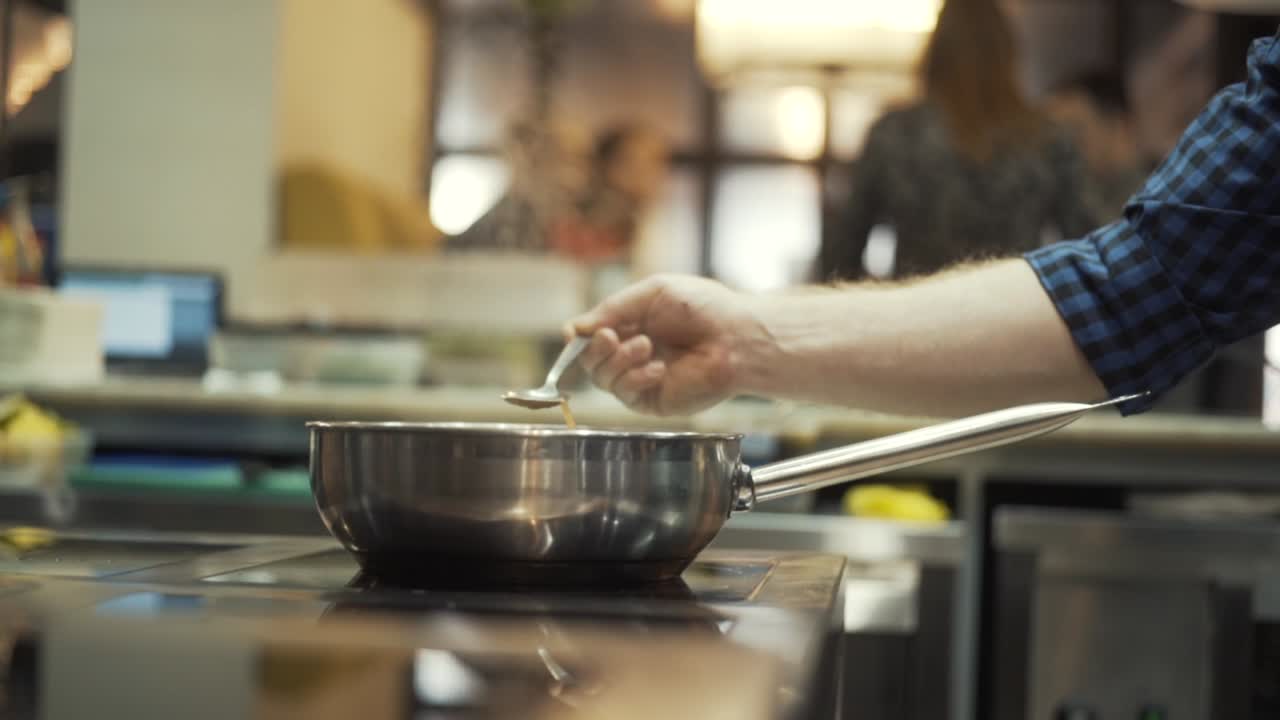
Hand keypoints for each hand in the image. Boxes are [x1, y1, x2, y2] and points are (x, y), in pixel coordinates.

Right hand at [566, 275, 765, 415]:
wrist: (737, 337)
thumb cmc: (704, 308)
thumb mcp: (653, 293)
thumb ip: (612, 309)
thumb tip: (574, 328)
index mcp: (634, 325)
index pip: (593, 335)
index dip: (580, 336)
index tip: (575, 332)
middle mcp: (634, 353)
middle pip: (591, 360)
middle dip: (595, 349)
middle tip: (612, 337)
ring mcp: (642, 379)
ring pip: (603, 378)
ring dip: (619, 361)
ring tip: (646, 346)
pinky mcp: (653, 400)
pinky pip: (625, 394)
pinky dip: (635, 379)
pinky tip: (659, 368)